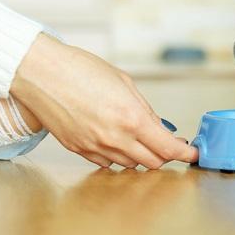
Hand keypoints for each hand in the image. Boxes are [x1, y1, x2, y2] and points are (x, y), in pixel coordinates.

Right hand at [10, 33, 197, 168]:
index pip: (167, 148)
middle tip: (169, 143)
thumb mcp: (123, 82)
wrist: (41, 74)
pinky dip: (119, 157)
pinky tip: (118, 141)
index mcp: (131, 117)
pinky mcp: (80, 151)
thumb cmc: (81, 69)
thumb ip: (144, 108)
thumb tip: (159, 127)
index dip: (184, 153)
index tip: (192, 152)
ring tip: (141, 139)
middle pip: (153, 162)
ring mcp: (96, 147)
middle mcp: (115, 138)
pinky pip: (107, 163)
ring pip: (130, 165)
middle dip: (165, 155)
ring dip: (142, 156)